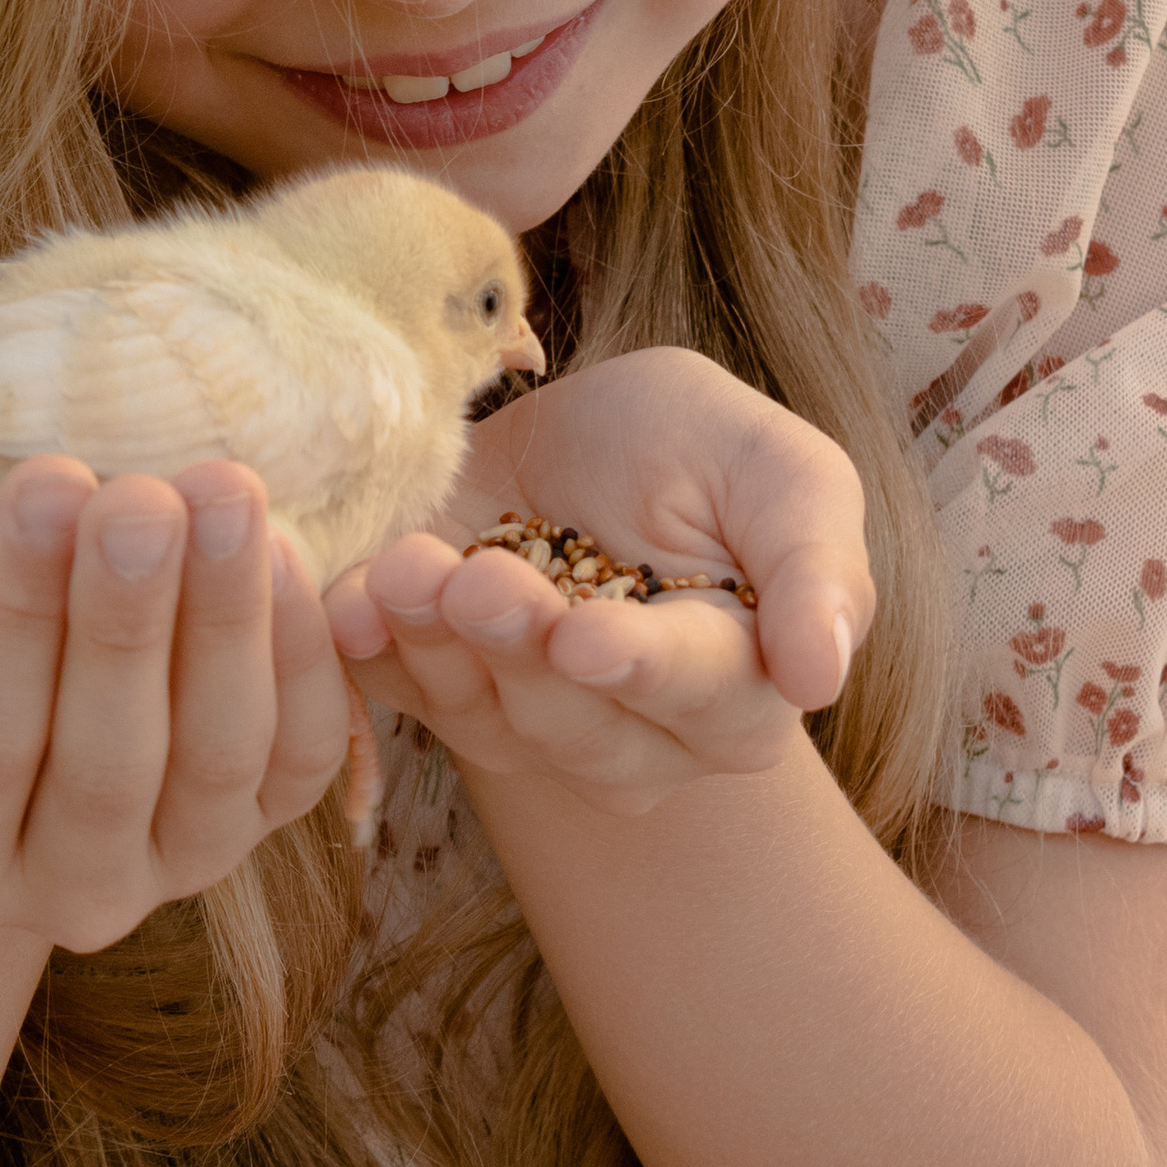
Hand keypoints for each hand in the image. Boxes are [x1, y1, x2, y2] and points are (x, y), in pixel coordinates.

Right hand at [0, 457, 355, 955]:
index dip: (16, 620)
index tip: (44, 478)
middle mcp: (58, 893)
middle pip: (107, 768)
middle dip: (127, 624)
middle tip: (144, 492)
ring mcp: (174, 864)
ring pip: (218, 763)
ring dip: (230, 625)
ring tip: (227, 492)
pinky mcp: (263, 817)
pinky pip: (305, 757)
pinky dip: (308, 660)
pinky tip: (289, 546)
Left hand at [323, 347, 873, 819]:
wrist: (567, 433)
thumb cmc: (690, 445)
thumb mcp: (776, 465)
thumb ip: (816, 563)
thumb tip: (821, 674)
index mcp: (738, 684)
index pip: (698, 693)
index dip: (639, 667)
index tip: (583, 634)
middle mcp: (637, 734)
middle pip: (576, 724)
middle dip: (518, 651)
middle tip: (476, 580)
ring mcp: (530, 727)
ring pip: (482, 718)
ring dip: (434, 644)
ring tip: (404, 567)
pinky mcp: (439, 696)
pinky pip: (398, 695)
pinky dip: (367, 650)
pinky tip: (344, 600)